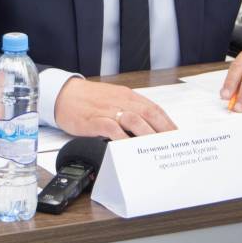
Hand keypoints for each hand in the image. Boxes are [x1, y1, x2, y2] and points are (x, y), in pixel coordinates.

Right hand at [54, 78, 176, 139]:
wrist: (64, 94)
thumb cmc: (90, 100)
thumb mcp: (114, 100)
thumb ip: (131, 111)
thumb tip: (149, 128)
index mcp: (128, 96)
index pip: (154, 108)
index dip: (168, 123)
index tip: (177, 135)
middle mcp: (120, 101)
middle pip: (148, 114)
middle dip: (163, 130)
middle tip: (173, 145)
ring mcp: (107, 110)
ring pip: (133, 120)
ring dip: (147, 134)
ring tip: (156, 148)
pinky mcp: (94, 119)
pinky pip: (111, 128)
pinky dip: (121, 138)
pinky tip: (128, 148)